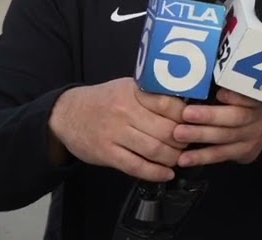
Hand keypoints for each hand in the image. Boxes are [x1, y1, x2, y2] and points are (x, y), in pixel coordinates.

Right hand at [48, 77, 188, 181]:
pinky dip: (155, 173)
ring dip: (173, 158)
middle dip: (183, 140)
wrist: (67, 114)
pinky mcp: (106, 153)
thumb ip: (153, 95)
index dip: (187, 117)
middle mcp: (125, 111)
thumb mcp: (128, 87)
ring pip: (154, 150)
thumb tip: (186, 105)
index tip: (194, 123)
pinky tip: (166, 174)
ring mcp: (115, 133)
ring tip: (179, 158)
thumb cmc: (104, 100)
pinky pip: (136, 166)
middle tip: (189, 143)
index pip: (170, 105)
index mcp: (134, 92)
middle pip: (166, 130)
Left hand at [174, 89, 261, 166]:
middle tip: (186, 114)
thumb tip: (198, 68)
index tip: (219, 92)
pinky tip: (183, 159)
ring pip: (226, 137)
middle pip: (236, 117)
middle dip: (209, 116)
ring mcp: (253, 137)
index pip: (250, 94)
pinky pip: (221, 155)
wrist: (258, 128)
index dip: (236, 95)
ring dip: (201, 136)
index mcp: (257, 96)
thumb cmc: (239, 101)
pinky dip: (201, 157)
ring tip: (178, 134)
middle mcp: (259, 117)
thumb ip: (223, 82)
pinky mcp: (243, 153)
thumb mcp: (238, 87)